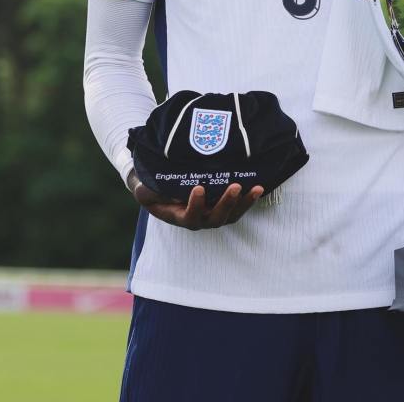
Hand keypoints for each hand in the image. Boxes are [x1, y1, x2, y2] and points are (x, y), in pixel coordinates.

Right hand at [128, 172, 263, 229]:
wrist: (165, 185)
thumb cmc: (154, 187)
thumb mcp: (145, 190)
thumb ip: (144, 192)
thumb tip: (145, 189)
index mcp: (180, 217)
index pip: (190, 216)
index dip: (195, 205)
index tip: (198, 188)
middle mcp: (200, 219)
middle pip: (216, 218)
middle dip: (226, 203)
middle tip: (234, 187)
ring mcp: (213, 213)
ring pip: (231, 214)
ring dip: (243, 202)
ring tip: (254, 188)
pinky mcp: (224, 205)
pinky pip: (239, 206)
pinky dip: (248, 198)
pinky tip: (259, 186)